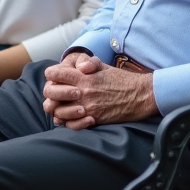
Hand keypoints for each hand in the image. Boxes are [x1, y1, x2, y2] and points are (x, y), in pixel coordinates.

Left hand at [42, 54, 158, 129]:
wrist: (140, 95)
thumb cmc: (121, 79)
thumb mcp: (104, 66)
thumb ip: (87, 63)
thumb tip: (76, 65)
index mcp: (84, 77)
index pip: (55, 74)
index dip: (51, 74)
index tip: (54, 77)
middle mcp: (83, 92)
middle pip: (51, 93)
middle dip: (50, 92)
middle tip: (54, 93)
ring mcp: (87, 107)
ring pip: (58, 111)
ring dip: (57, 109)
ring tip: (62, 106)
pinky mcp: (94, 119)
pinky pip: (71, 125)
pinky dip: (68, 122)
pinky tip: (71, 118)